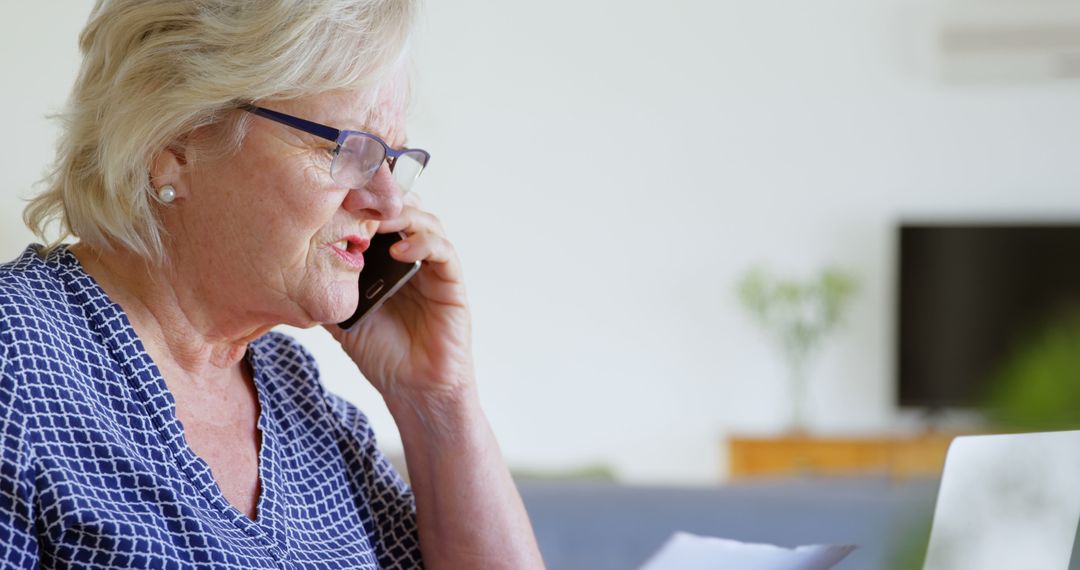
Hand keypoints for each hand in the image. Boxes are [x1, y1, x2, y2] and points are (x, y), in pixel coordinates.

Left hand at [323, 194, 474, 401]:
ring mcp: (434, 268)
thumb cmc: (381, 353)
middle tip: (361, 199)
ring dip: (404, 215)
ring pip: (428, 222)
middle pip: (408, 207)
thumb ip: (326, 286)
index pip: (381, 214)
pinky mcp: (451, 284)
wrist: (411, 388)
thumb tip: (291, 264)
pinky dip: (424, 244)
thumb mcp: (342, 313)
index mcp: (388, 259)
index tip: (341, 194)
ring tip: (378, 222)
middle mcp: (413, 257)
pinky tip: (399, 252)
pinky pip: (443, 252)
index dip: (366, 199)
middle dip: (386, 198)